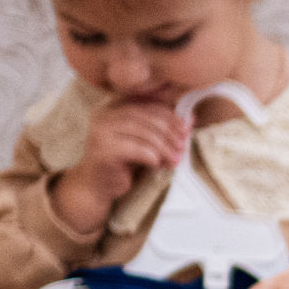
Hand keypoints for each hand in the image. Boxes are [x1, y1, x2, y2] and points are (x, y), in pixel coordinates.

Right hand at [50, 96, 188, 238]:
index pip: (146, 102)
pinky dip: (151, 155)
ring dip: (164, 146)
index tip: (187, 126)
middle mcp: (103, 114)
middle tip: (183, 145)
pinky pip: (135, 149)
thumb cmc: (123, 163)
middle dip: (169, 130)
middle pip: (145, 116)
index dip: (169, 113)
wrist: (98, 186)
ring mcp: (100, 131)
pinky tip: (159, 164)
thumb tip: (190, 118)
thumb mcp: (144, 141)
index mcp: (113, 107)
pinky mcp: (103, 150)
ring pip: (142, 132)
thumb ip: (162, 129)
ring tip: (176, 159)